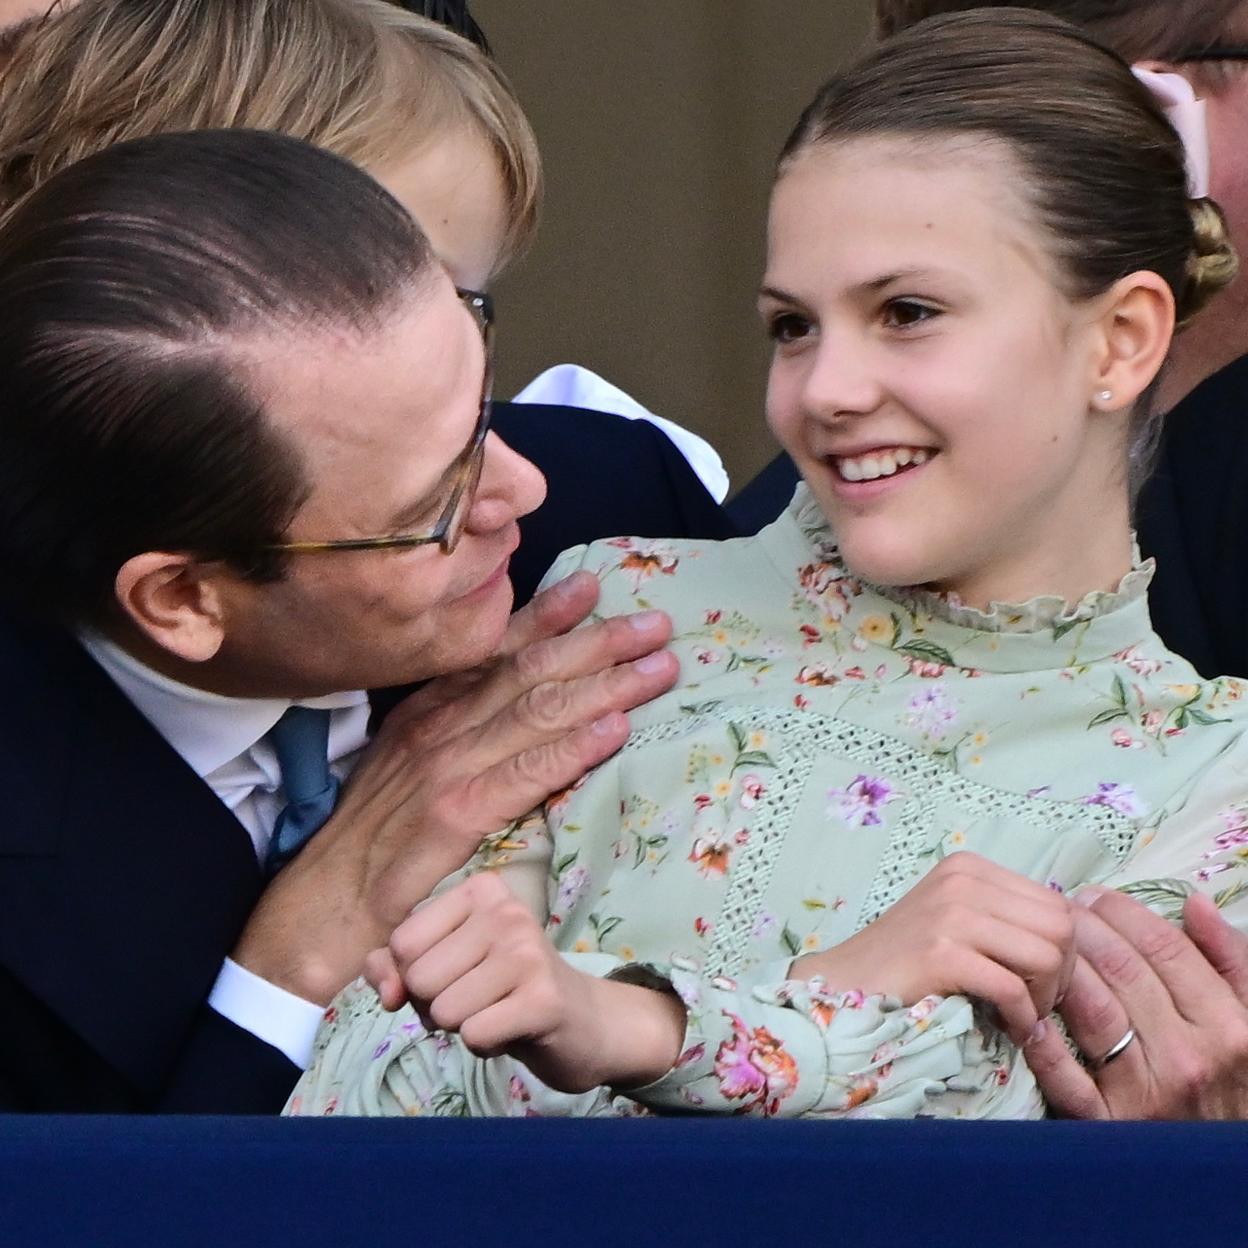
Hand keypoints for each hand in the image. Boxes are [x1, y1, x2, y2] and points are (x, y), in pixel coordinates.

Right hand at [233, 571, 678, 1002]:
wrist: (321, 900)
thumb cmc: (370, 834)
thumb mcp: (404, 761)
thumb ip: (452, 728)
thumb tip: (505, 703)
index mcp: (428, 707)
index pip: (495, 650)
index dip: (548, 616)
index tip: (593, 588)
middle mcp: (440, 725)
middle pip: (530, 671)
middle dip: (598, 643)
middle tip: (654, 625)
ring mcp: (448, 766)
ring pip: (539, 711)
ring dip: (606, 685)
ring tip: (658, 666)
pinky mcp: (456, 813)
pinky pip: (527, 772)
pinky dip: (574, 748)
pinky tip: (617, 729)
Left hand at [366, 872, 685, 1091]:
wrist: (582, 1021)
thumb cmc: (501, 988)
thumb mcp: (445, 965)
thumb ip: (395, 967)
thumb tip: (386, 990)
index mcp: (480, 890)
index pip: (402, 942)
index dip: (412, 975)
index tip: (454, 976)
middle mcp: (506, 911)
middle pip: (418, 978)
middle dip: (436, 1005)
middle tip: (478, 999)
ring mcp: (528, 953)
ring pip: (443, 1010)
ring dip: (462, 1027)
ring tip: (496, 1011)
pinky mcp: (543, 999)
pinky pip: (473, 1035)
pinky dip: (484, 1045)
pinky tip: (512, 1029)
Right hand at [794, 852, 1075, 1045]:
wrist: (843, 985)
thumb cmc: (905, 962)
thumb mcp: (956, 920)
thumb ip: (1003, 917)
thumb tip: (1071, 936)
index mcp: (969, 867)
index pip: (1058, 903)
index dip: (1065, 950)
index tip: (1042, 983)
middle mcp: (962, 879)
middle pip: (1061, 927)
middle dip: (1063, 975)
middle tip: (1037, 1003)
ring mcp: (950, 913)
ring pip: (1046, 954)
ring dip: (1045, 998)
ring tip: (1022, 1016)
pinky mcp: (940, 952)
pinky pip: (1012, 987)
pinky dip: (1021, 1016)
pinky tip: (1007, 1028)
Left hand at [1027, 888, 1247, 1118]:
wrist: (1223, 1169)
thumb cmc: (1234, 1079)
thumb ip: (1231, 960)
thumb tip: (1194, 901)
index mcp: (1228, 1025)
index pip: (1164, 948)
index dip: (1121, 912)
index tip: (1094, 896)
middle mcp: (1189, 1056)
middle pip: (1122, 971)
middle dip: (1081, 929)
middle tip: (1055, 909)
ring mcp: (1148, 1093)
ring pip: (1092, 1009)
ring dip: (1057, 968)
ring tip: (1037, 942)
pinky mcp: (1110, 1124)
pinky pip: (1067, 1077)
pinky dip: (1042, 1042)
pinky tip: (1024, 1011)